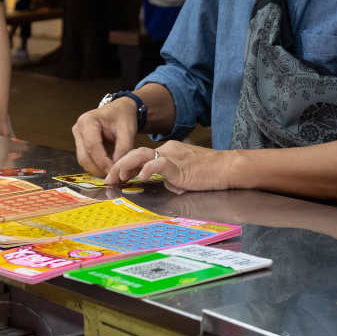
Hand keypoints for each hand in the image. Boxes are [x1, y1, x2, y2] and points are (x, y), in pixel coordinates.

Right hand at [72, 97, 136, 176]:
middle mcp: (78, 129)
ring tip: (112, 172)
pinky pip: (86, 160)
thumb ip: (123, 148)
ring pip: (83, 161)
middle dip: (99, 168)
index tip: (114, 170)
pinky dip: (96, 166)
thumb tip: (117, 166)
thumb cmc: (123, 116)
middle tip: (114, 175)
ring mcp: (77, 138)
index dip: (102, 161)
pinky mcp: (80, 145)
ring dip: (97, 169)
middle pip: (84, 156)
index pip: (92, 146)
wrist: (120, 111)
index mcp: (87, 121)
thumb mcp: (128, 130)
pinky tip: (108, 167)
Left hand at [105, 140, 237, 193]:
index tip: (115, 177)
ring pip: (141, 155)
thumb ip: (171, 178)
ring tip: (116, 177)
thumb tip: (164, 185)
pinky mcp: (179, 164)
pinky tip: (139, 177)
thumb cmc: (210, 174)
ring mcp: (172, 155)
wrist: (228, 168)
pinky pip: (158, 163)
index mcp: (168, 151)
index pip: (140, 156)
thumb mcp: (184, 177)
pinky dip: (146, 169)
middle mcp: (167, 150)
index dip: (125, 165)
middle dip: (118, 166)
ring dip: (125, 166)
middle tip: (108, 179)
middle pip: (135, 153)